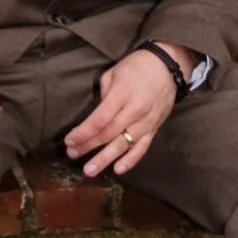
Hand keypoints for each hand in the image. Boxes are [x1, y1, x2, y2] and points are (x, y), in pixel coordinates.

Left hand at [63, 49, 180, 177]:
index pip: (99, 119)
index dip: (83, 132)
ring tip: (89, 170)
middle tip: (72, 155)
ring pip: (123, 144)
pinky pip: (143, 147)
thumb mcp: (113, 73)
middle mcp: (134, 111)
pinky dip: (131, 160)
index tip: (69, 141)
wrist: (167, 66)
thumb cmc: (136, 66)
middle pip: (108, 134)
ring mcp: (146, 122)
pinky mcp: (155, 128)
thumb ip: (103, 96)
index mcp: (121, 94)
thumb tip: (95, 116)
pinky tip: (118, 169)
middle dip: (88, 146)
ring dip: (105, 159)